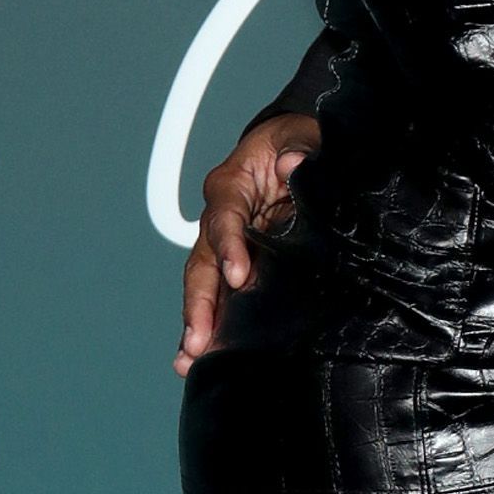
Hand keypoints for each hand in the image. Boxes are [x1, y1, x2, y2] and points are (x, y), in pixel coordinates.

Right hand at [175, 112, 319, 371]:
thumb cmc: (295, 143)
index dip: (229, 246)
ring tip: (190, 359)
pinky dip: (210, 325)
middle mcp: (219, 218)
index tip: (238, 276)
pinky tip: (200, 357)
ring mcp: (223, 245)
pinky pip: (218, 296)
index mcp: (232, 185)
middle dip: (199, 302)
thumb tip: (293, 164)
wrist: (293, 150)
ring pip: (203, 286)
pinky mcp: (234, 265)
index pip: (225, 217)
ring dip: (197, 322)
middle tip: (198, 338)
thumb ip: (301, 147)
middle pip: (202, 262)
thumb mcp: (303, 135)